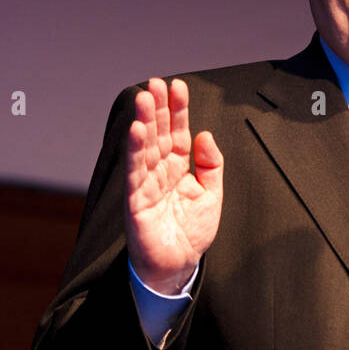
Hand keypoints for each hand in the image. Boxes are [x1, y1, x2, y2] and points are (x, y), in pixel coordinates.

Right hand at [124, 78, 223, 294]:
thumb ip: (211, 164)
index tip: (177, 85)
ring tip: (144, 99)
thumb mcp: (212, 194)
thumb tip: (204, 134)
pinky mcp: (136, 201)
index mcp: (179, 167)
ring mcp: (146, 184)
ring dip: (144, 122)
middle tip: (155, 83)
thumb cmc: (192, 230)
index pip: (177, 131)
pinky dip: (135, 151)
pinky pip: (135, 172)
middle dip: (157, 108)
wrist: (178, 265)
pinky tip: (137, 130)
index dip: (177, 109)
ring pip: (145, 148)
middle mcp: (160, 171)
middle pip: (159, 134)